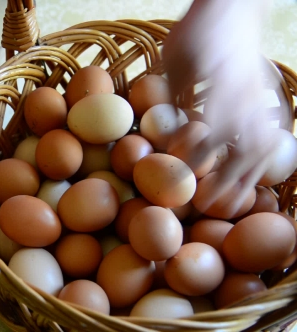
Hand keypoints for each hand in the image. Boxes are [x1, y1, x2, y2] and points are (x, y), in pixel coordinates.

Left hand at [162, 0, 278, 212]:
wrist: (232, 8)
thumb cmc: (195, 33)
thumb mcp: (175, 60)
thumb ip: (175, 97)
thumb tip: (168, 136)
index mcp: (221, 79)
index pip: (216, 124)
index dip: (202, 151)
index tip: (185, 172)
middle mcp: (246, 92)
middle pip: (244, 142)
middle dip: (227, 176)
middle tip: (207, 203)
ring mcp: (259, 96)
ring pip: (261, 143)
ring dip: (246, 175)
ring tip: (232, 202)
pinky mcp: (267, 98)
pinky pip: (271, 134)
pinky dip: (262, 159)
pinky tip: (252, 179)